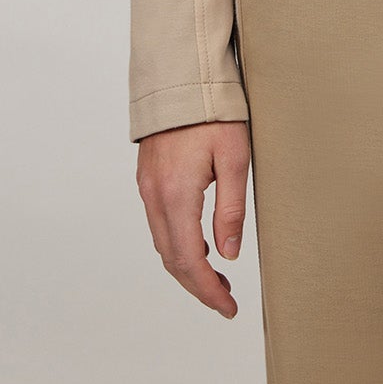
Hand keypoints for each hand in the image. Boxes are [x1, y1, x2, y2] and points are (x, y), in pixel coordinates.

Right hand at [136, 120, 250, 316]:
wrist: (181, 74)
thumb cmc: (214, 111)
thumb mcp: (235, 157)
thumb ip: (231, 209)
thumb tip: (229, 256)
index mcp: (176, 195)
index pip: (189, 261)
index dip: (208, 290)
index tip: (228, 308)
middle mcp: (155, 196)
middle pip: (171, 259)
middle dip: (198, 285)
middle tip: (226, 300)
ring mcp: (147, 187)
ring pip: (163, 243)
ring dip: (187, 266)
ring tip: (218, 276)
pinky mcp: (148, 178)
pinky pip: (159, 223)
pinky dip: (177, 243)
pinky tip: (199, 243)